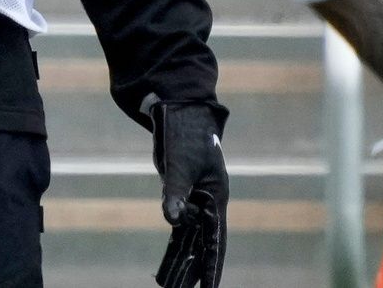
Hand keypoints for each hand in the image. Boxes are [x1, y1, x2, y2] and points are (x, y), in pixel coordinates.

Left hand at [149, 100, 227, 287]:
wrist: (179, 113)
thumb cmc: (185, 135)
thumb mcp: (179, 165)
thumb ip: (175, 194)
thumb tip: (172, 221)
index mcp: (216, 198)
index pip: (215, 240)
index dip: (213, 267)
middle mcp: (208, 203)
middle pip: (201, 246)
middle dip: (194, 272)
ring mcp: (194, 201)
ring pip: (188, 240)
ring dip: (181, 263)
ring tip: (171, 287)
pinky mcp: (180, 195)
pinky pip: (178, 229)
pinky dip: (173, 247)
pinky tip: (167, 266)